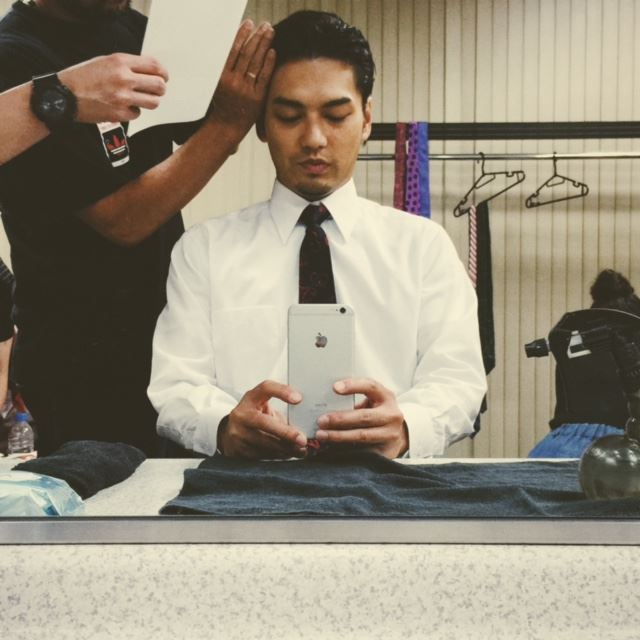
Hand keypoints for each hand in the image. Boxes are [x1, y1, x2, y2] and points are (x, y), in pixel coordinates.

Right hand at [58, 53, 168, 122]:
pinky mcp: (120, 113)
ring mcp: (123, 97)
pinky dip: (133, 112)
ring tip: (140, 99)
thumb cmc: (82, 77)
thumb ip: (126, 65)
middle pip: (159, 85)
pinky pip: (137, 114)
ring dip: (150, 101)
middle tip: (156, 91)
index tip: (164, 77)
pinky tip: (122, 107)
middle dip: (160, 89)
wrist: (64, 95)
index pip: (154, 66)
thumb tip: (148, 71)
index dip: (164, 73)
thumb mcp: (104, 61)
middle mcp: (124, 78)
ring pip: (153, 102)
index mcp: (120, 61)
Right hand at [208, 19, 275, 137]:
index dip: (241, 35)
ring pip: (255, 62)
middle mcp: (233, 81)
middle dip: (257, 37)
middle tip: (265, 25)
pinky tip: (273, 51)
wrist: (227, 126)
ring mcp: (245, 90)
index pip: (233, 50)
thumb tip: (237, 47)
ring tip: (270, 32)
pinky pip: (264, 77)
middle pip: (246, 53)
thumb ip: (227, 68)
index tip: (248, 23)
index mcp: (222, 76)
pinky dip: (268, 63)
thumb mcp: (219, 84)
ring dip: (264, 45)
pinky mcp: (256, 98)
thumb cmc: (223, 103)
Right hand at [218, 380, 306, 459]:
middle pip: (264, 423)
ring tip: (301, 450)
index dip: (282, 392)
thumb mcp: (263, 404)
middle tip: (302, 439)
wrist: (231, 432)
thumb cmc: (255, 415)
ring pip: (265, 443)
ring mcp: (238, 433)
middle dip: (285, 433)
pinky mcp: (238, 449)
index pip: (266, 388)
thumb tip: (306, 418)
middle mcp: (242, 414)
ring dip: (286, 448)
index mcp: (251, 398)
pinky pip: (262, 454)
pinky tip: (288, 454)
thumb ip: (280, 406)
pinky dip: (278, 455)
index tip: (298, 399)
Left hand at [315, 378, 408, 458]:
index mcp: (386, 397)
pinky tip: (332, 448)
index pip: (370, 386)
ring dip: (339, 436)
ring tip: (322, 435)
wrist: (396, 435)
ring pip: (362, 436)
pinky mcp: (386, 452)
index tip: (335, 388)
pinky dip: (345, 449)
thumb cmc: (377, 413)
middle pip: (364, 416)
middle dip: (340, 419)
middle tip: (321, 421)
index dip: (353, 386)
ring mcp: (390, 434)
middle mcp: (392, 415)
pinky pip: (363, 451)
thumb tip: (326, 401)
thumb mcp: (372, 401)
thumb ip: (355, 399)